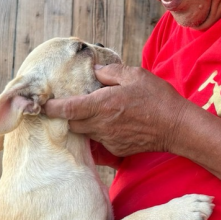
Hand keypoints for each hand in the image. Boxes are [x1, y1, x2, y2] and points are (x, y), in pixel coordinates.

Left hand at [43, 65, 189, 157]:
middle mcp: (101, 125)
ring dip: (84, 124)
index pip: (66, 109)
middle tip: (68, 104)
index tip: (42, 103)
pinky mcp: (116, 150)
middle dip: (67, 116)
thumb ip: (111, 72)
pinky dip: (99, 132)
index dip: (50, 107)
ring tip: (93, 112)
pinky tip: (110, 123)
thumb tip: (96, 70)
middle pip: (71, 124)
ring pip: (85, 133)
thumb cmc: (158, 98)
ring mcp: (108, 140)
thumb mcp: (135, 75)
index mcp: (102, 105)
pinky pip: (99, 141)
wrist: (177, 127)